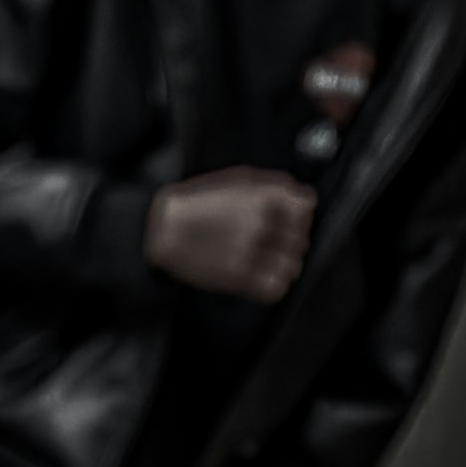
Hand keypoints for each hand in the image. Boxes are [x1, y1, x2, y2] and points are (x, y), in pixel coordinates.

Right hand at [145, 169, 314, 302]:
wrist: (160, 228)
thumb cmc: (197, 202)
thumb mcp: (235, 179)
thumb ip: (274, 186)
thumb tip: (304, 198)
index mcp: (261, 197)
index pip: (306, 207)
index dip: (297, 212)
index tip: (287, 216)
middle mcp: (260, 224)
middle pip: (300, 238)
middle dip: (288, 239)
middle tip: (269, 239)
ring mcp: (250, 252)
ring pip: (292, 265)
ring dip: (282, 263)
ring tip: (264, 258)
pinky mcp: (239, 278)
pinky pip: (276, 288)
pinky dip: (272, 284)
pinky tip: (260, 274)